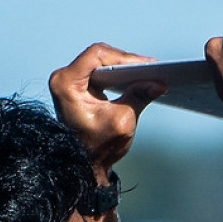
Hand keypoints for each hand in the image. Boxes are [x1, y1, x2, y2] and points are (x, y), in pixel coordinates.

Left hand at [49, 44, 161, 172]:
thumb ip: (138, 97)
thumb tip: (158, 83)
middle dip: (127, 62)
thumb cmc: (95, 148)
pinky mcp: (79, 87)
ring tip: (147, 73)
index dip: (124, 58)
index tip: (146, 65)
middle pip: (100, 57)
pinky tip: (136, 79)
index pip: (97, 56)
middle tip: (151, 69)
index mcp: (66, 83)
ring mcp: (70, 82)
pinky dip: (119, 75)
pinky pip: (101, 72)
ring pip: (102, 63)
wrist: (83, 165)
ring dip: (124, 68)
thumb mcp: (121, 122)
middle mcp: (64, 78)